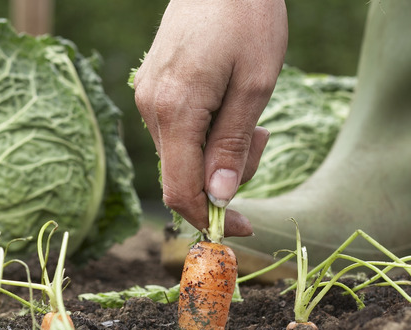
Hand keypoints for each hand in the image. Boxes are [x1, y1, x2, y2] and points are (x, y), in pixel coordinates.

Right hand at [133, 0, 287, 235]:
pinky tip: (229, 102)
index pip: (180, 190)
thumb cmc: (247, 19)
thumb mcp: (254, 86)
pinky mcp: (154, 88)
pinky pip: (179, 131)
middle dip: (227, 173)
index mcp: (174, 110)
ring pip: (183, 154)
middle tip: (262, 136)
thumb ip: (232, 145)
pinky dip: (208, 132)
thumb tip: (218, 198)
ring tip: (250, 113)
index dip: (210, 218)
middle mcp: (151, 108)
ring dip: (220, 150)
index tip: (242, 228)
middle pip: (184, 174)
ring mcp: (148, 97)